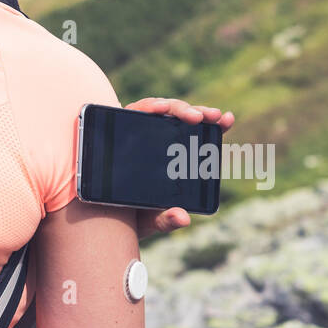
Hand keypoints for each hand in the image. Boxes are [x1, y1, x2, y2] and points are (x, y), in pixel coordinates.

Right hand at [124, 96, 234, 240]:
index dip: (216, 125)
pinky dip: (148, 106)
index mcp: (175, 160)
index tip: (228, 119)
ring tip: (192, 115)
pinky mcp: (122, 127)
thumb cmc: (130, 215)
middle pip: (183, 119)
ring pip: (162, 110)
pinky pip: (136, 110)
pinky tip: (157, 109)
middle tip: (213, 116)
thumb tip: (183, 218)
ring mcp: (141, 132)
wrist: (100, 215)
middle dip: (200, 113)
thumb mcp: (152, 221)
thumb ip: (167, 221)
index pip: (200, 137)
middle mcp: (160, 142)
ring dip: (178, 107)